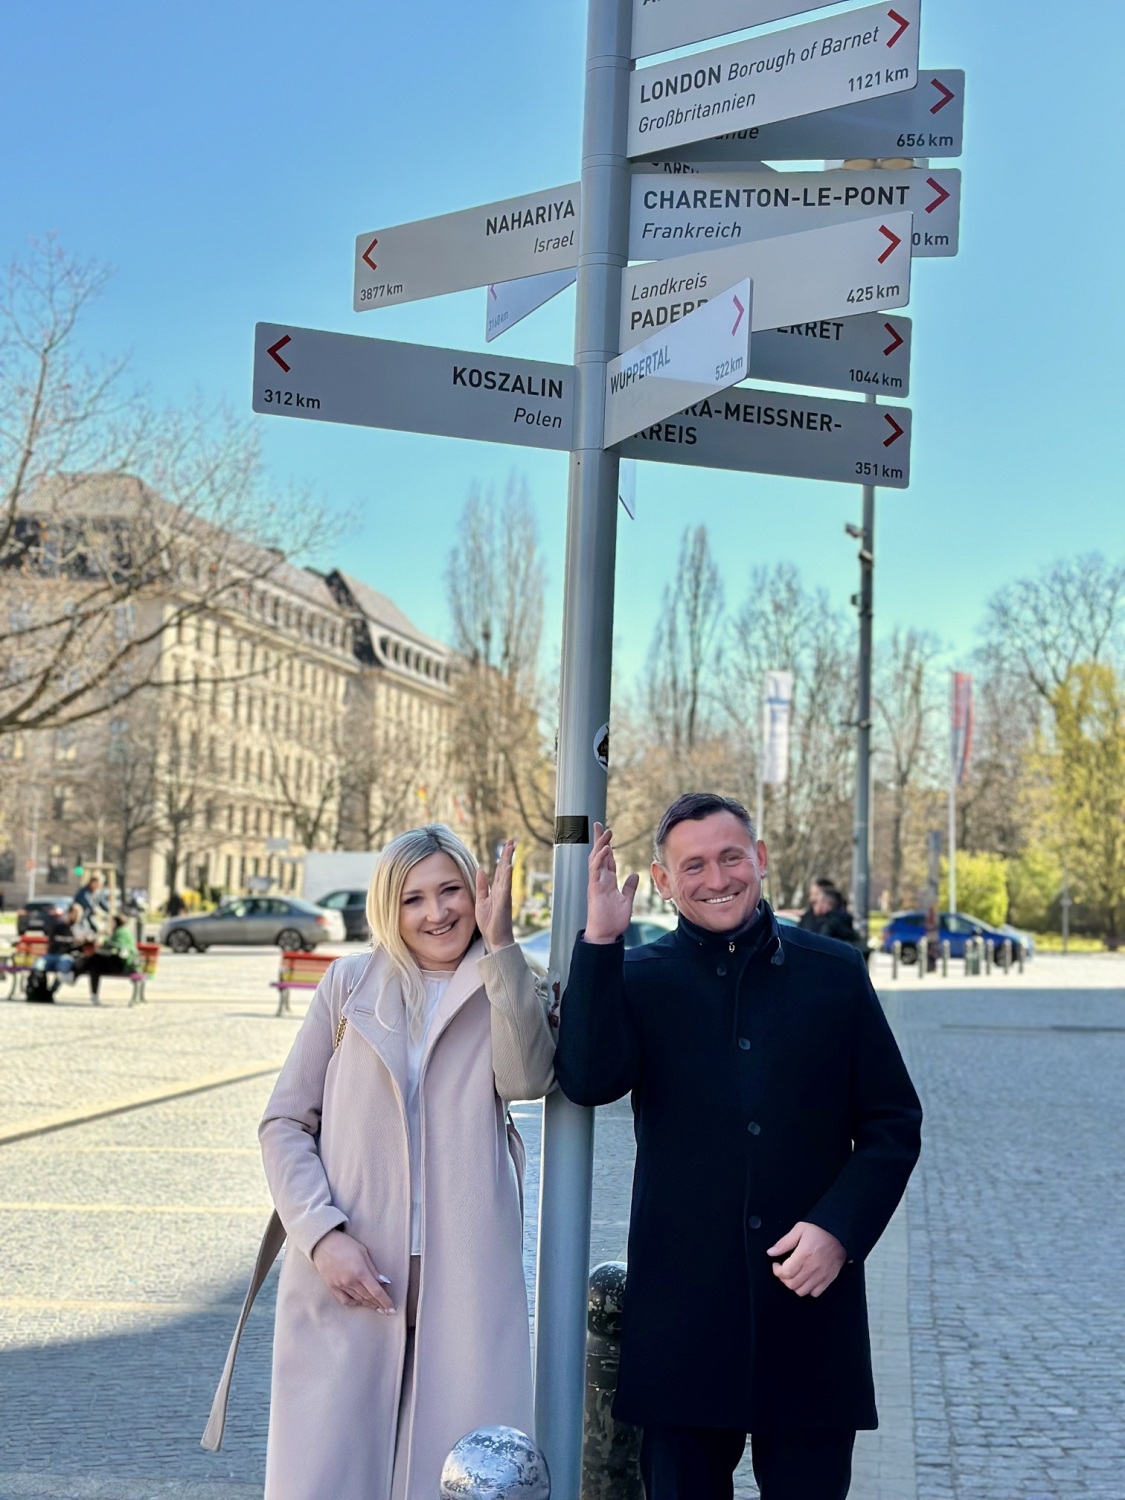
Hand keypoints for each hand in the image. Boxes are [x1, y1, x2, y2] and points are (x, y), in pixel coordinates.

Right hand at [311, 1229, 394, 1311]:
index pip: (377, 1291)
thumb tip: (383, 1281)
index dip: (386, 1301)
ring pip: (358, 1300)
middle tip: (387, 1310)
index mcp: (360, 1272)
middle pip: (368, 1297)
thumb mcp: (363, 1252)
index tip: (392, 1309)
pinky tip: (360, 1303)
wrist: (323, 1243)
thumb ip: (373, 1269)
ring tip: (377, 1307)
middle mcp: (351, 1281)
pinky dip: (354, 1303)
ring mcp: (341, 1286)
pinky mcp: (332, 1287)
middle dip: (379, 1304)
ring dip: (369, 1304)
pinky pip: (345, 1300)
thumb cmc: (344, 1244)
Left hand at [475, 839, 515, 950]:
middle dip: (508, 854)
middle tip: (512, 840)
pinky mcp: (504, 903)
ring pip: (506, 874)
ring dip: (508, 860)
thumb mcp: (481, 900)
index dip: (503, 857)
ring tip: (510, 848)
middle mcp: (502, 890)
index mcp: (497, 889)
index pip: (500, 870)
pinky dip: (507, 877)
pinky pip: (505, 887)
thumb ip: (482, 885)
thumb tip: (481, 869)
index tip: (507, 844)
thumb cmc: (489, 922)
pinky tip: (508, 867)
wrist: (494, 938)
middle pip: (505, 868)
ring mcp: (504, 896)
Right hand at [584, 823, 638, 944]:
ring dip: (600, 845)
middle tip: (599, 825)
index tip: (608, 832)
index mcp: (608, 881)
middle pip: (599, 855)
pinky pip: (595, 871)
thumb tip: (634, 875)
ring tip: (605, 832)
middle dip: (600, 840)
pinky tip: (605, 850)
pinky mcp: (594, 889)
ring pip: (596, 860)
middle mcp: (601, 880)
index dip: (607, 845)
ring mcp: (596, 883)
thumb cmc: (613, 920)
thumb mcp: (626, 900)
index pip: (607, 859)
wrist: (606, 935)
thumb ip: (629, 887)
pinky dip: (600, 859)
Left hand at [767, 1222, 846, 1298]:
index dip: (777, 1271)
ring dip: (794, 1285)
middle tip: (783, 1270)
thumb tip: (771, 1252)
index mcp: (804, 1254)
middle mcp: (812, 1267)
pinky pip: (815, 1293)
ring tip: (793, 1276)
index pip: (786, 1272)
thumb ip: (784, 1242)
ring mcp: (821, 1276)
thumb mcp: (800, 1229)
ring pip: (802, 1291)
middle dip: (783, 1279)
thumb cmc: (820, 1231)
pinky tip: (805, 1280)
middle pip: (792, 1284)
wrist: (840, 1235)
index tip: (776, 1265)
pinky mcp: (828, 1280)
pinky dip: (808, 1290)